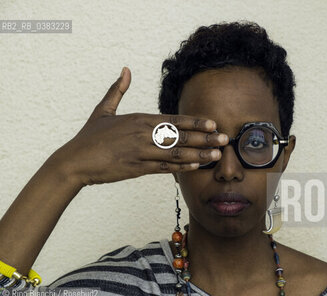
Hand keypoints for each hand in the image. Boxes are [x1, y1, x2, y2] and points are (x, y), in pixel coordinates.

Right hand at [51, 67, 226, 186]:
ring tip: (216, 155)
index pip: (174, 119)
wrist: (75, 161)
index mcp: (139, 120)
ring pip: (175, 154)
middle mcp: (143, 135)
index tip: (213, 123)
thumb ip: (118, 90)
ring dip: (198, 154)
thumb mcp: (103, 110)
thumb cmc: (90, 137)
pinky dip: (181, 168)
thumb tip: (126, 69)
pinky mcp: (137, 169)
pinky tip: (195, 167)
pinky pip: (164, 168)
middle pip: (180, 136)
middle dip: (204, 138)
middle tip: (224, 140)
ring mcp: (141, 152)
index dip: (195, 122)